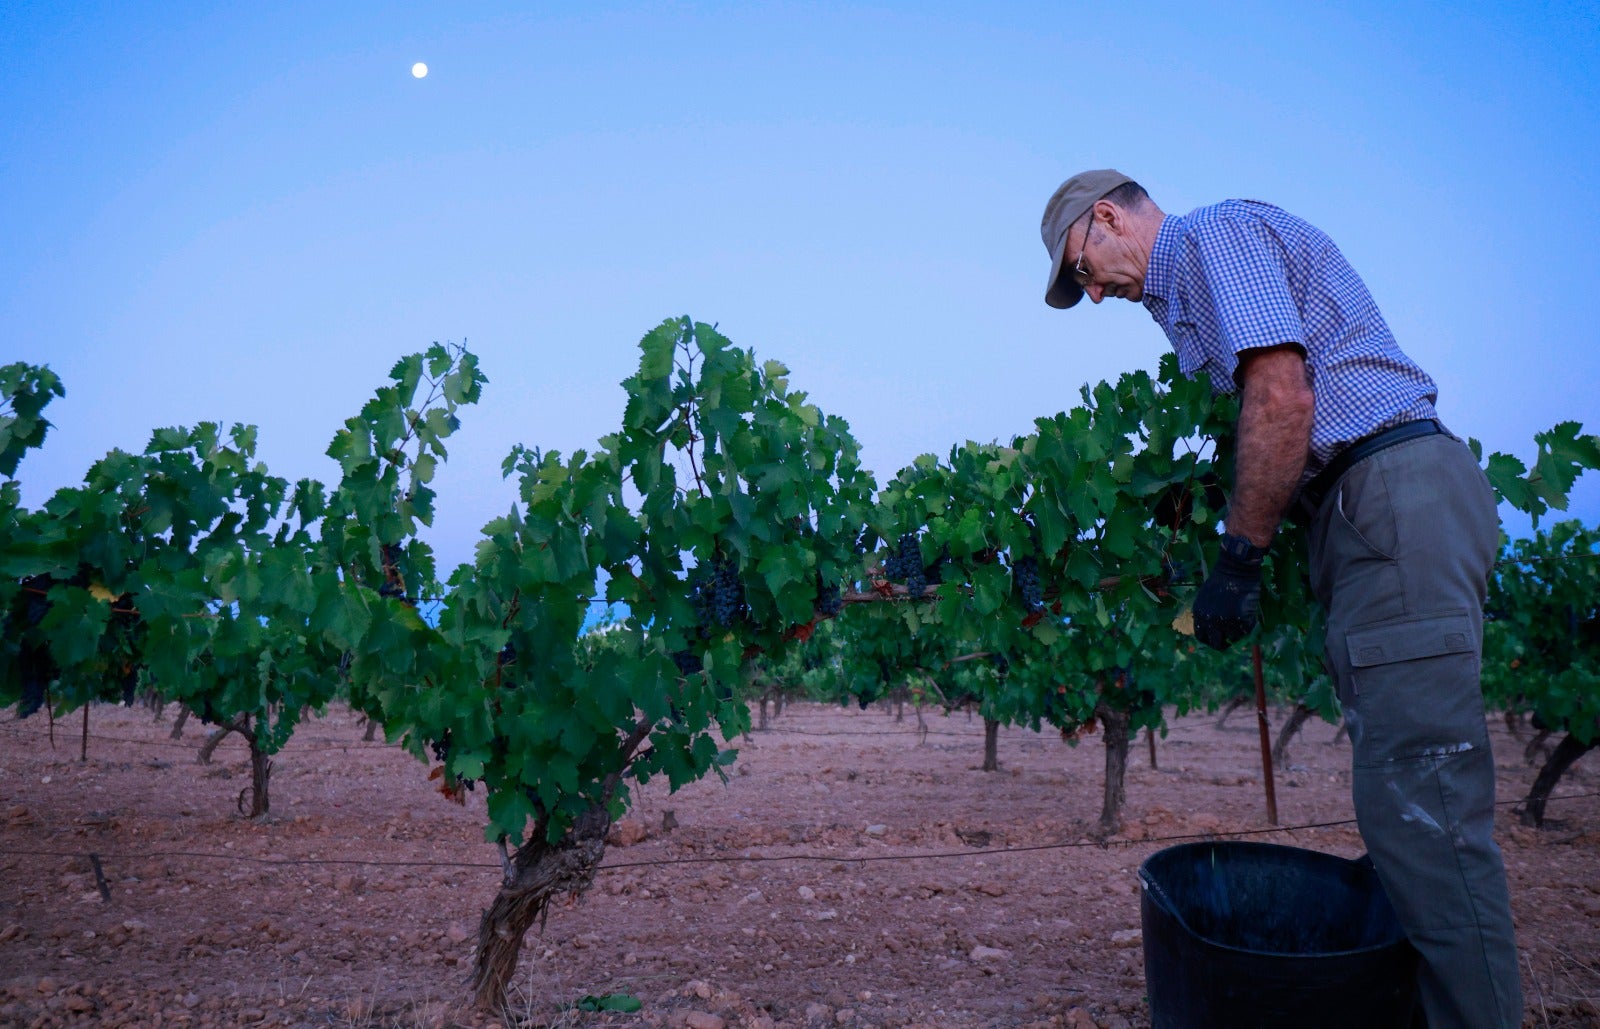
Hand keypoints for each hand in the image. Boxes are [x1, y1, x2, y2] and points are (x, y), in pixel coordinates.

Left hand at [1192, 534, 1265, 649]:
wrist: (1235, 569)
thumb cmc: (1221, 580)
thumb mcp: (1205, 598)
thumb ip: (1206, 614)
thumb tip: (1211, 630)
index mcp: (1199, 615)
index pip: (1202, 637)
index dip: (1210, 638)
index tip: (1217, 636)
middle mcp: (1211, 622)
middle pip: (1216, 644)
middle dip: (1224, 642)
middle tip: (1231, 637)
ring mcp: (1226, 623)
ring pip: (1234, 638)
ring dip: (1238, 631)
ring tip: (1240, 617)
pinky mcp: (1242, 620)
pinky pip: (1247, 629)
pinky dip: (1249, 624)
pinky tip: (1248, 612)